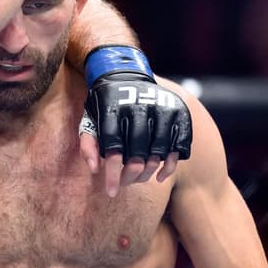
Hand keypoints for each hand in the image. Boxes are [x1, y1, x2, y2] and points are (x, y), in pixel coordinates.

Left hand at [83, 46, 191, 196]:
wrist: (125, 75)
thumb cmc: (104, 105)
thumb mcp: (89, 119)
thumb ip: (88, 144)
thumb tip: (94, 170)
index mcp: (114, 109)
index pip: (114, 149)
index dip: (113, 174)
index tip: (111, 192)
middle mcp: (139, 108)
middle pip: (138, 155)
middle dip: (130, 177)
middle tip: (124, 184)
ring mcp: (162, 110)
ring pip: (158, 154)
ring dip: (148, 173)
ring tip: (137, 178)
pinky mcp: (178, 114)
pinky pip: (177, 148)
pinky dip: (169, 166)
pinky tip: (159, 176)